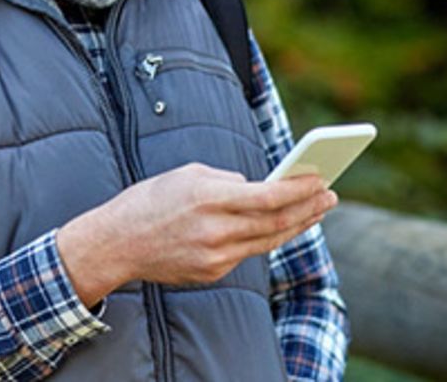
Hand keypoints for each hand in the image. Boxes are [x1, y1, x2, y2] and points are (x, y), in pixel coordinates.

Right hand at [55, 163, 336, 306]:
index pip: (268, 196)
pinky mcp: (211, 272)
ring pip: (268, 241)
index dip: (299, 189)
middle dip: (308, 208)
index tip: (320, 179)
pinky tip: (280, 226)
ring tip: (315, 211)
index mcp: (208, 197)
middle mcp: (215, 230)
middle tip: (330, 195)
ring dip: (296, 225)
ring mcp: (214, 256)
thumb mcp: (187, 174)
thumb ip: (227, 180)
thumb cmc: (151, 200)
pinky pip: (246, 252)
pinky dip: (264, 238)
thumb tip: (259, 187)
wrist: (116, 243)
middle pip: (276, 221)